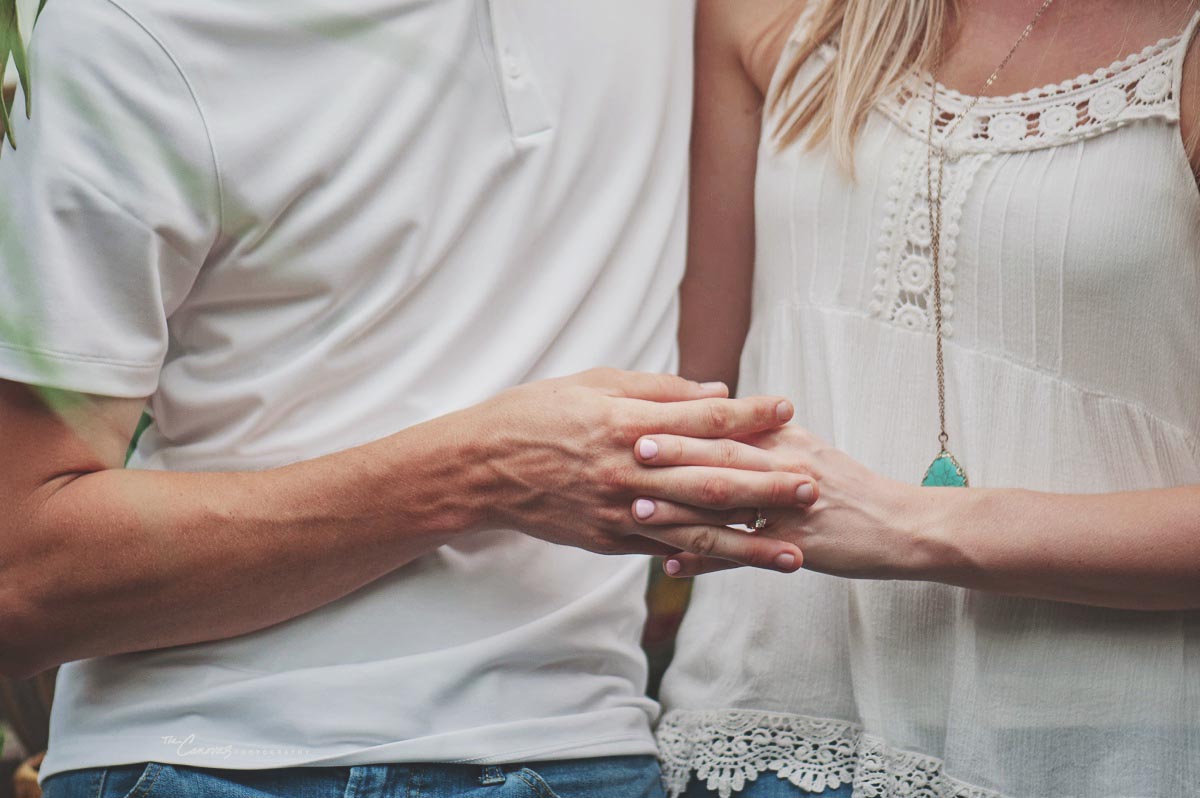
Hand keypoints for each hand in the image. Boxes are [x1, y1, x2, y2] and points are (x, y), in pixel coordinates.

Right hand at [461, 369, 816, 571]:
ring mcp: (619, 511)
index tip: (788, 407)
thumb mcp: (593, 383)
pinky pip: (664, 550)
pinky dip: (701, 559)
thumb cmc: (535, 414)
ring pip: (696, 530)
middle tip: (813, 486)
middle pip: (712, 479)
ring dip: (750, 542)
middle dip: (767, 485)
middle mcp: (629, 471)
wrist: (480, 469)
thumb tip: (715, 392)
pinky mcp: (609, 540)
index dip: (749, 413)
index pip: (703, 418)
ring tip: (794, 552)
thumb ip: (657, 389)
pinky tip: (737, 564)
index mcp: (627, 422)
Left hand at [631, 424, 930, 577]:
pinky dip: (706, 562)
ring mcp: (793, 508)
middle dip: (676, 453)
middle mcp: (789, 467)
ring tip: (637, 509)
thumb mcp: (809, 452)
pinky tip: (672, 565)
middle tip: (631, 448)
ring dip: (681, 508)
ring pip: (730, 505)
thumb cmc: (850, 489)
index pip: (730, 425)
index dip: (688, 420)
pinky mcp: (798, 546)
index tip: (648, 413)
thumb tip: (719, 417)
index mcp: (788, 440)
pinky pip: (744, 555)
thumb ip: (765, 437)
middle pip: (725, 457)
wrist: (904, 526)